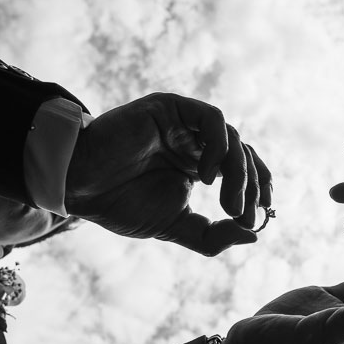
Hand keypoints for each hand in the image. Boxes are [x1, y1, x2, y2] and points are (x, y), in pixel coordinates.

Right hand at [65, 92, 271, 255]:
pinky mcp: (171, 108)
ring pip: (232, 138)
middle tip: (242, 215)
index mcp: (198, 165)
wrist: (81, 186)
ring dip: (239, 172)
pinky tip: (208, 175)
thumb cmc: (120, 205)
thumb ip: (213, 234)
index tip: (262, 217)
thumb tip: (253, 235)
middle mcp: (195, 141)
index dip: (259, 189)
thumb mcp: (176, 227)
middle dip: (250, 187)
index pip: (243, 169)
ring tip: (228, 202)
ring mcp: (184, 123)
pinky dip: (219, 146)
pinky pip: (211, 118)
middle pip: (243, 155)